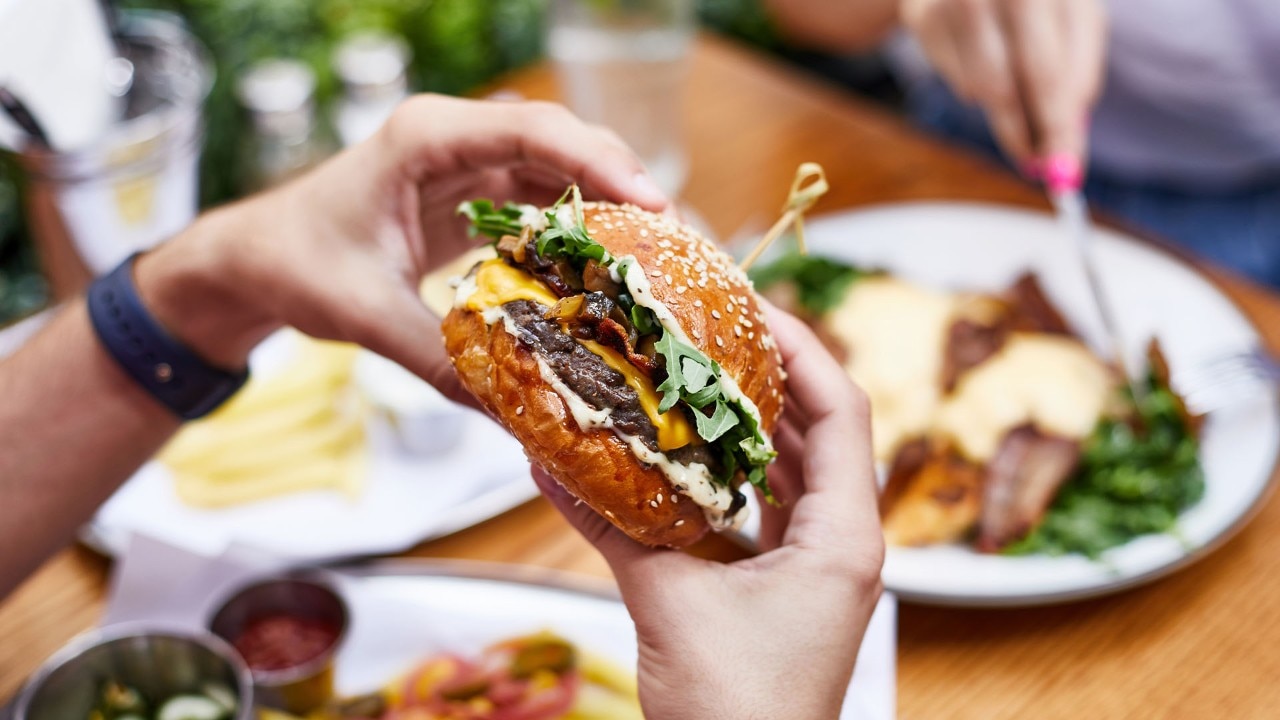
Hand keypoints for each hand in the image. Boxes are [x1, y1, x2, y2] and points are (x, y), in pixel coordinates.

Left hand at [134, 94, 667, 403]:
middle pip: (563, 145)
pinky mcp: (476, 199)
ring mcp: (470, 167)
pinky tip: (610, 279)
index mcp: (426, 139)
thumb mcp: (364, 314)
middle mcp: (457, 141)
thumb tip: (513, 413)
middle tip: (678, 243)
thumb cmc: (296, 264)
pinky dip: (580, 239)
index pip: (531, 131)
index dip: (598, 161)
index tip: (652, 203)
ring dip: (610, 215)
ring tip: (661, 264)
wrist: (257, 259)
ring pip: (562, 176)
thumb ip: (437, 358)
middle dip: (624, 187)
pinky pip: (544, 208)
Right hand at [534, 307, 883, 718]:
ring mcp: (815, 572)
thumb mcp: (667, 603)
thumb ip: (609, 525)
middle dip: (767, 379)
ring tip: (692, 378)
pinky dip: (725, 483)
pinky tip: (679, 459)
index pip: (842, 411)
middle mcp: (840, 547)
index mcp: (843, 539)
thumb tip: (551, 460)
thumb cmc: (735, 713)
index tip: (752, 304)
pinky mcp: (783, 595)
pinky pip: (762, 517)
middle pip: (818, 434)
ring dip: (747, 428)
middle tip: (712, 331)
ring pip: (790, 475)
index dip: (803, 347)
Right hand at [901, 0, 1107, 169]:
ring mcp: (949, 1)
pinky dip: (979, 82)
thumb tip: (1068, 139)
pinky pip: (957, 79)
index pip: (1048, 74)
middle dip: (1024, 134)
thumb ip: (1079, 71)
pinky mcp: (920, 18)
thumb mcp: (1076, 14)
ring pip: (978, 90)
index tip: (1064, 171)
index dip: (1056, 128)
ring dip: (1005, 106)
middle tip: (1037, 163)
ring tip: (1022, 92)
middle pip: (1003, 88)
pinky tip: (989, 56)